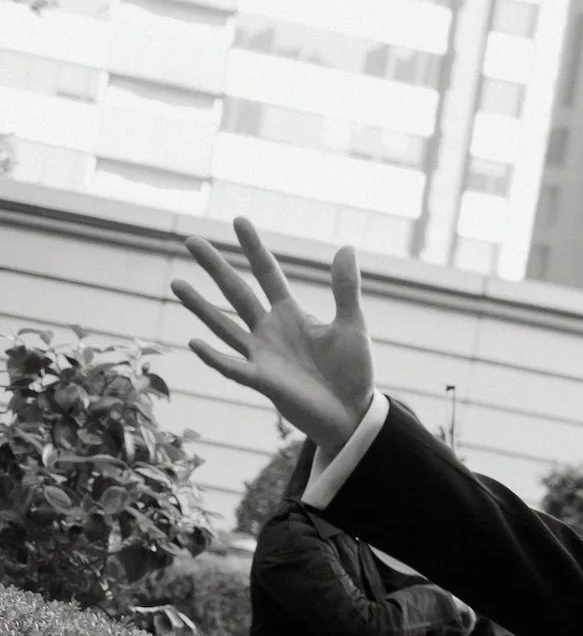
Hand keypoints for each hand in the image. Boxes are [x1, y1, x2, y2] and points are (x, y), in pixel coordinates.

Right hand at [173, 219, 375, 453]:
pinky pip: (233, 368)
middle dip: (215, 267)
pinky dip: (214, 357)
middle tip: (191, 240)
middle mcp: (270, 330)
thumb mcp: (352, 326)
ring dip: (201, 306)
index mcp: (292, 314)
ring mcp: (262, 356)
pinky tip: (194, 343)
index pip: (267, 273)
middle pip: (237, 292)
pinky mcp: (263, 382)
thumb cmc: (351, 371)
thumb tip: (346, 246)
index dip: (254, 248)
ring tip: (176, 283)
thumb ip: (345, 289)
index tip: (239, 220)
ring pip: (225, 326)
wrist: (352, 414)